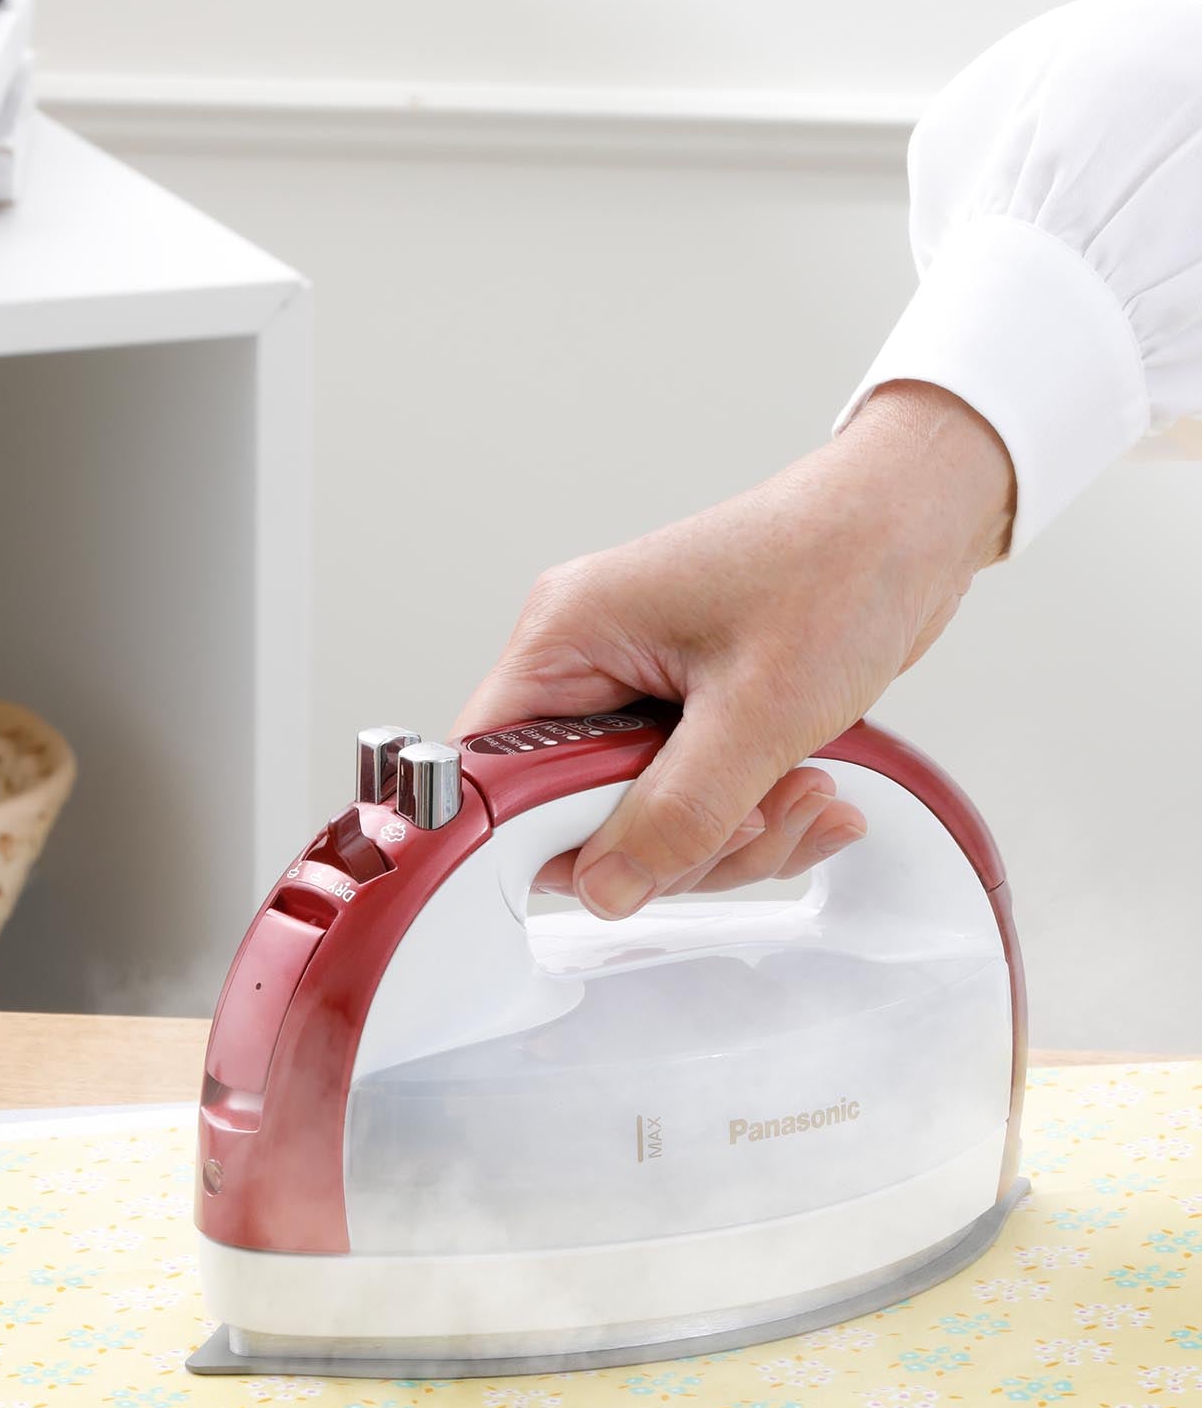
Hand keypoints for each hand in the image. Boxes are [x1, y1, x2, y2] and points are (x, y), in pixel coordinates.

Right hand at [452, 381, 1014, 917]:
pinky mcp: (683, 711)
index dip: (539, 834)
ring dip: (726, 834)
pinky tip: (810, 793)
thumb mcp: (758, 711)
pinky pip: (687, 800)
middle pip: (572, 810)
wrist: (913, 520)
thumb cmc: (839, 564)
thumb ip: (677, 813)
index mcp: (567, 636)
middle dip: (668, 840)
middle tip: (745, 818)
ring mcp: (634, 687)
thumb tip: (608, 887)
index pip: (495, 767)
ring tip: (802, 793)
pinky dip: (749, 816)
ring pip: (638, 818)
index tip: (613, 866)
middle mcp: (588, 660)